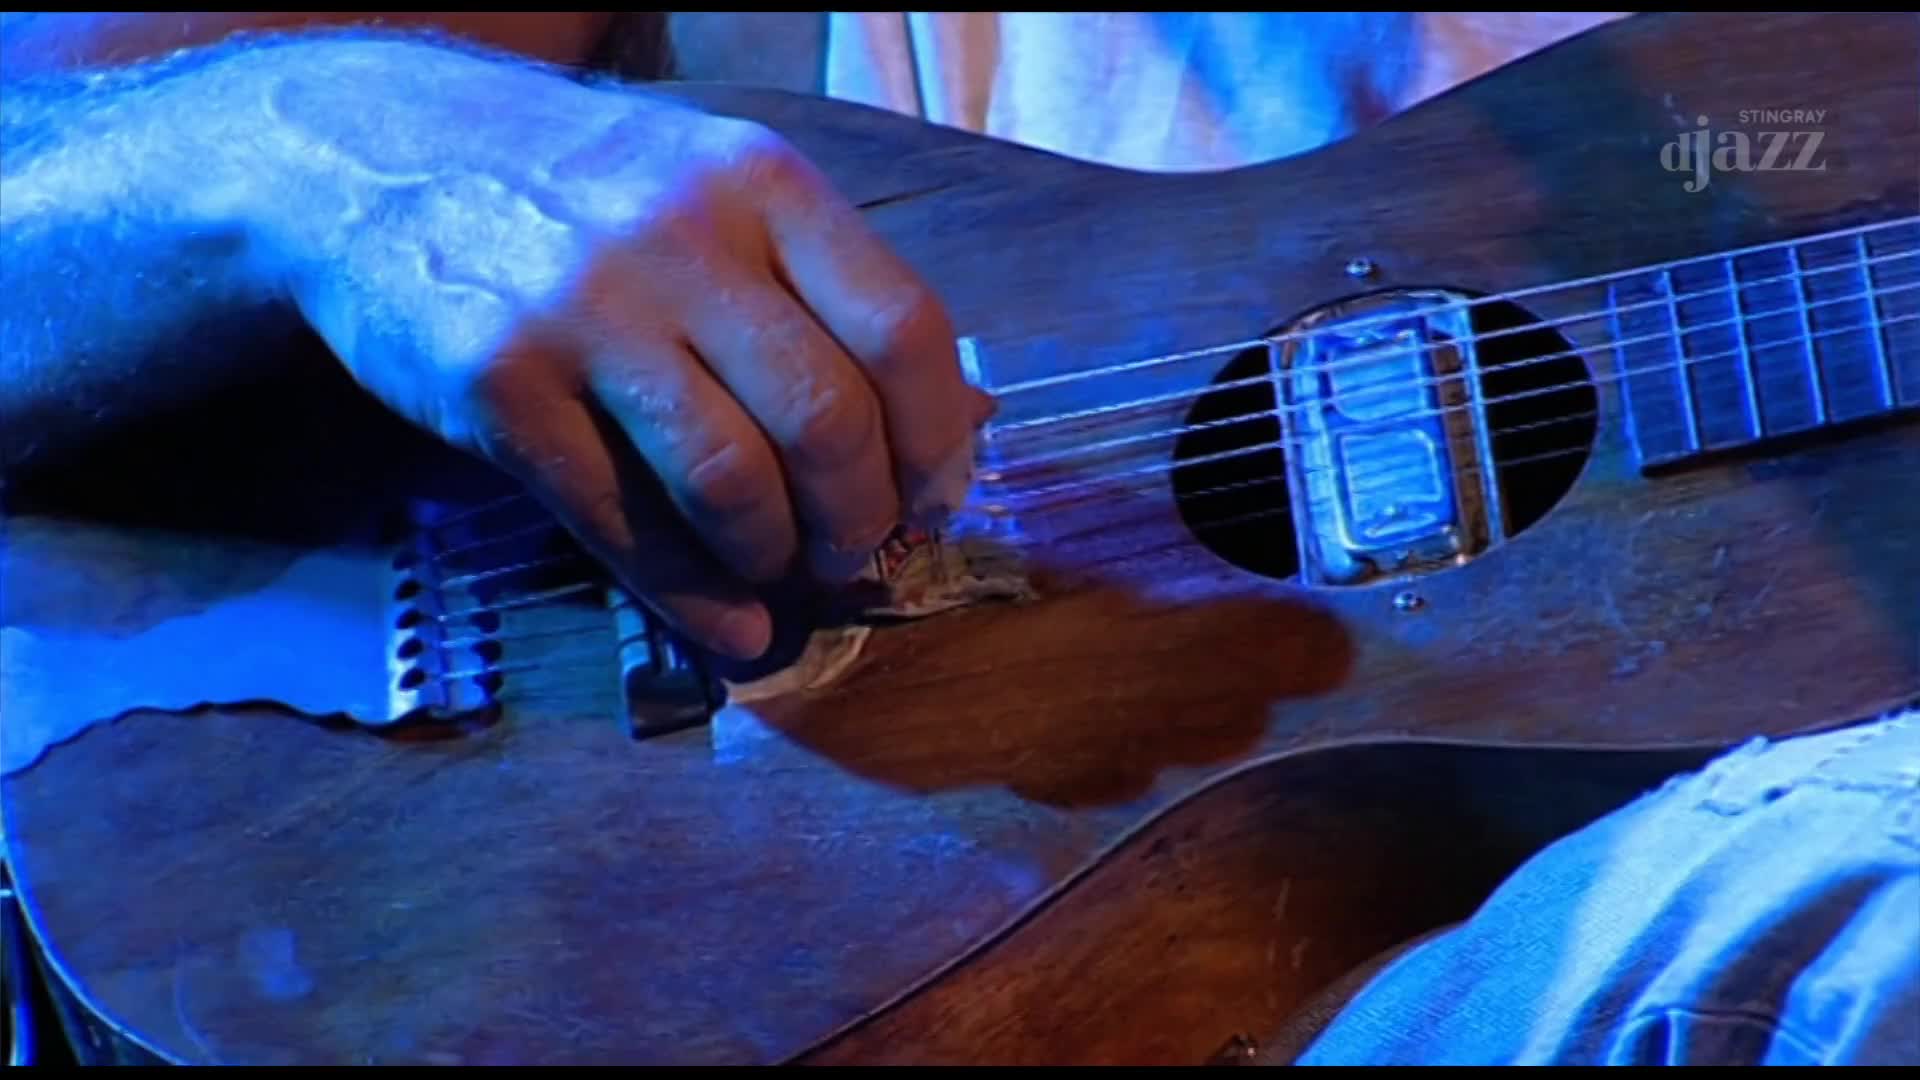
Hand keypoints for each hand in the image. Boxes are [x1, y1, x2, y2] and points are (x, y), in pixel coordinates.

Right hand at [274, 42, 991, 660]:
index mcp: (763, 184)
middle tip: (853, 553)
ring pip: (732, 482)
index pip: (903, 329)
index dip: (935, 442)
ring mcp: (583, 310)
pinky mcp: (497, 384)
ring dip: (774, 558)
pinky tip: (728, 625)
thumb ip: (825, 289)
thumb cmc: (586, 190)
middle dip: (860, 520)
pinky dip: (692, 599)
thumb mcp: (718, 190)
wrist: (381, 151)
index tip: (932, 498)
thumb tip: (960, 423)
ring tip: (777, 569)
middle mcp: (682, 238)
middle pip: (827, 420)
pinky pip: (621, 524)